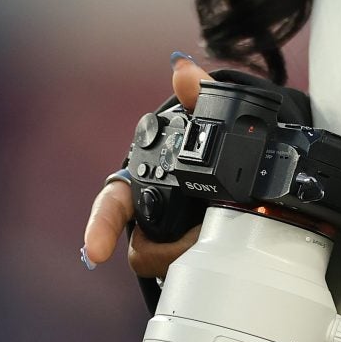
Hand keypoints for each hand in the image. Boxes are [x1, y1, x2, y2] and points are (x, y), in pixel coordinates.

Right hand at [80, 54, 212, 282]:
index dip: (100, 228)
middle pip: (144, 246)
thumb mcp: (206, 118)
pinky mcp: (185, 258)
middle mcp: (146, 214)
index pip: (110, 207)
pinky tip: (224, 259)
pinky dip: (201, 266)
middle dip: (171, 246)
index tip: (96, 251)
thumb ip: (198, 94)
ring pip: (166, 262)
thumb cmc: (210, 143)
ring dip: (193, 252)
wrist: (244, 166)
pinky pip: (185, 272)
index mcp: (142, 180)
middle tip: (205, 234)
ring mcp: (165, 240)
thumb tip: (183, 69)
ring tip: (225, 231)